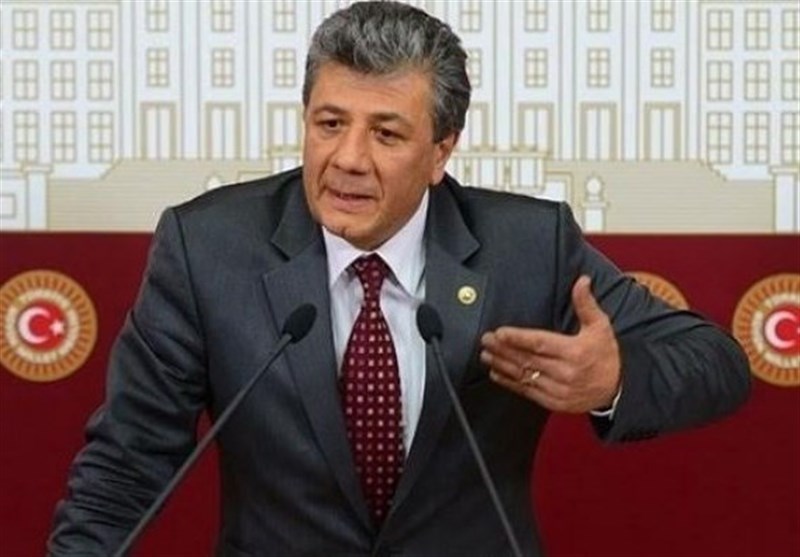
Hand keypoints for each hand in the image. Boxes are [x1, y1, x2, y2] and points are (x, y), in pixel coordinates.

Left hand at [480, 275, 621, 412]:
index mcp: (575, 352)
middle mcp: (566, 372)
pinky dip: (510, 383)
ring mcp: (560, 390)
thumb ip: (586, 303)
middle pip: (527, 359)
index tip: (500, 333)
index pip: (540, 343)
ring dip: (502, 366)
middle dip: (503, 350)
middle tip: (485, 340)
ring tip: (486, 355)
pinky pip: (528, 393)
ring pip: (524, 377)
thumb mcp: (600, 326)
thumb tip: (582, 280)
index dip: (518, 338)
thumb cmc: (606, 354)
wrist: (619, 389)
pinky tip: (496, 373)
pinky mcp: (555, 403)